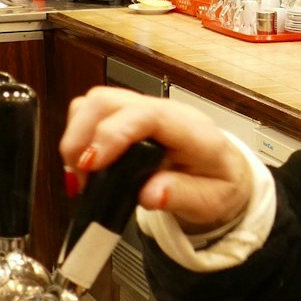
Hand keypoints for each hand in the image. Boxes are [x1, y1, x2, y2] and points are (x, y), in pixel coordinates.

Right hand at [60, 86, 252, 234]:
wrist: (222, 173)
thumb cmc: (217, 183)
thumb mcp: (210, 200)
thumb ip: (182, 196)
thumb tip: (150, 195)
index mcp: (190, 129)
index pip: (145, 116)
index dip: (112, 134)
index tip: (91, 164)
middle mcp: (163, 111)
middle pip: (108, 100)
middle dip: (82, 137)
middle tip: (80, 178)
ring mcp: (143, 110)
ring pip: (95, 103)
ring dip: (77, 136)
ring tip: (81, 175)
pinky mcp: (128, 116)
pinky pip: (93, 112)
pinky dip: (80, 137)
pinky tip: (86, 165)